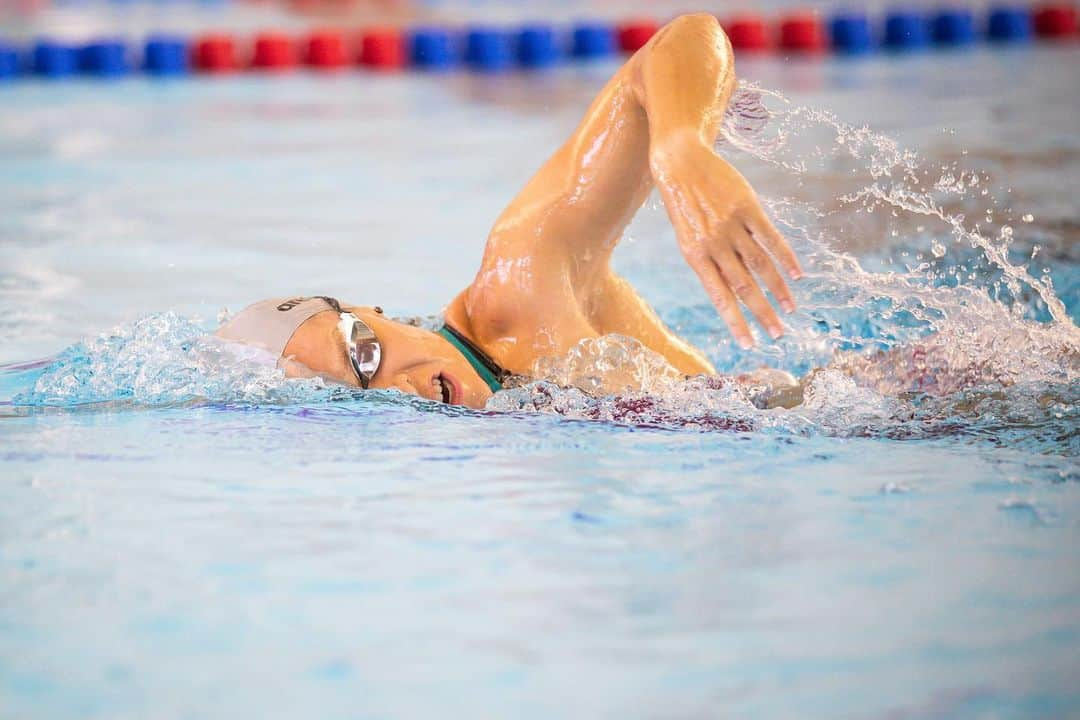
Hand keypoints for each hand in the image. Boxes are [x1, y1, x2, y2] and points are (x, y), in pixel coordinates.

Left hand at [650, 135, 802, 347]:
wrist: (679, 161)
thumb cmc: (683, 203)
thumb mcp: (688, 236)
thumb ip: (711, 261)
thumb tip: (736, 288)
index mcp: (694, 255)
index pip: (719, 297)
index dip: (735, 322)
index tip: (749, 344)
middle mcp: (713, 243)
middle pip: (744, 286)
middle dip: (762, 313)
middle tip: (778, 335)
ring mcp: (731, 224)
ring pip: (760, 265)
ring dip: (778, 290)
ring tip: (790, 309)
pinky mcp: (747, 206)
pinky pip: (770, 237)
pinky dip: (785, 257)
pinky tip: (797, 275)